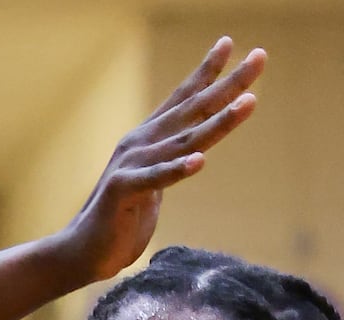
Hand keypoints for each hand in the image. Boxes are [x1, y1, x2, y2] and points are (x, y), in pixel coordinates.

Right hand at [61, 36, 266, 281]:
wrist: (83, 252)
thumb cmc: (120, 221)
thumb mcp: (153, 184)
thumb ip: (170, 161)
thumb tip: (194, 150)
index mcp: (148, 139)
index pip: (183, 99)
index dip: (207, 71)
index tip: (231, 43)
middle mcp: (141, 144)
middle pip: (192, 110)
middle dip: (229, 83)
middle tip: (260, 57)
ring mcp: (131, 165)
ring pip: (184, 141)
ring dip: (218, 121)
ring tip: (249, 102)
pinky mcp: (122, 192)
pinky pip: (155, 180)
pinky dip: (176, 170)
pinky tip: (198, 162)